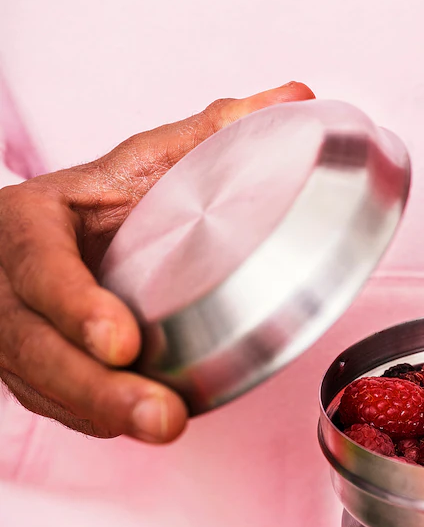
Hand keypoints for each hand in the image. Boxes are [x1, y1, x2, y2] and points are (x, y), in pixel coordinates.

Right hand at [0, 81, 313, 442]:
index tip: (122, 340)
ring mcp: (16, 334)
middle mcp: (10, 286)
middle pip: (36, 347)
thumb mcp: (142, 161)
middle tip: (164, 416)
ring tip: (163, 427)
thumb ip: (209, 134)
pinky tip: (139, 425)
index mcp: (30, 225)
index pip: (40, 269)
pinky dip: (97, 418)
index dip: (75, 307)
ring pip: (45, 387)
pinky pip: (58, 405)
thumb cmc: (95, 201)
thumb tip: (293, 99)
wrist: (39, 235)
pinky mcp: (36, 370)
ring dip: (104, 414)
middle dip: (99, 389)